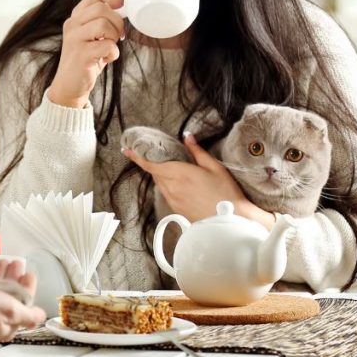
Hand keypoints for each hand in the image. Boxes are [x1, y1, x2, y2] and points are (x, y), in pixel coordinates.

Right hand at [0, 259, 44, 344]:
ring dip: (0, 278)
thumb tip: (41, 317)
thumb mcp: (10, 310)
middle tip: (16, 264)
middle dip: (14, 280)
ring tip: (2, 262)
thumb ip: (27, 314)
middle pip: (8, 299)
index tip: (29, 274)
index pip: (24, 307)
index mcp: (6, 328)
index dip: (28, 289)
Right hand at [47, 0, 124, 108]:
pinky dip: (113, 53)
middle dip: (117, 22)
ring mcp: (74, 39)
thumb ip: (102, 13)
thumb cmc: (86, 57)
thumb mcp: (93, 32)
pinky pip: (106, 46)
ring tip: (110, 46)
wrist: (70, 86)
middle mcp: (73, 24)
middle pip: (102, 7)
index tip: (121, 8)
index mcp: (77, 15)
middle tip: (118, 36)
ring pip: (103, 24)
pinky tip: (106, 59)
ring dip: (114, 36)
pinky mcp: (80, 55)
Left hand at [123, 133, 247, 221]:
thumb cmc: (225, 192)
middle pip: (154, 173)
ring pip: (160, 183)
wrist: (230, 220)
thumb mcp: (214, 167)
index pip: (152, 164)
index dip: (137, 157)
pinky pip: (166, 192)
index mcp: (180, 174)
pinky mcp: (177, 208)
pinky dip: (166, 183)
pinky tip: (176, 180)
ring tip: (165, 164)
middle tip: (148, 152)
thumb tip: (187, 137)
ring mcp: (173, 200)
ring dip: (159, 173)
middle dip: (150, 162)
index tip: (126, 150)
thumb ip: (197, 151)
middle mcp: (172, 188)